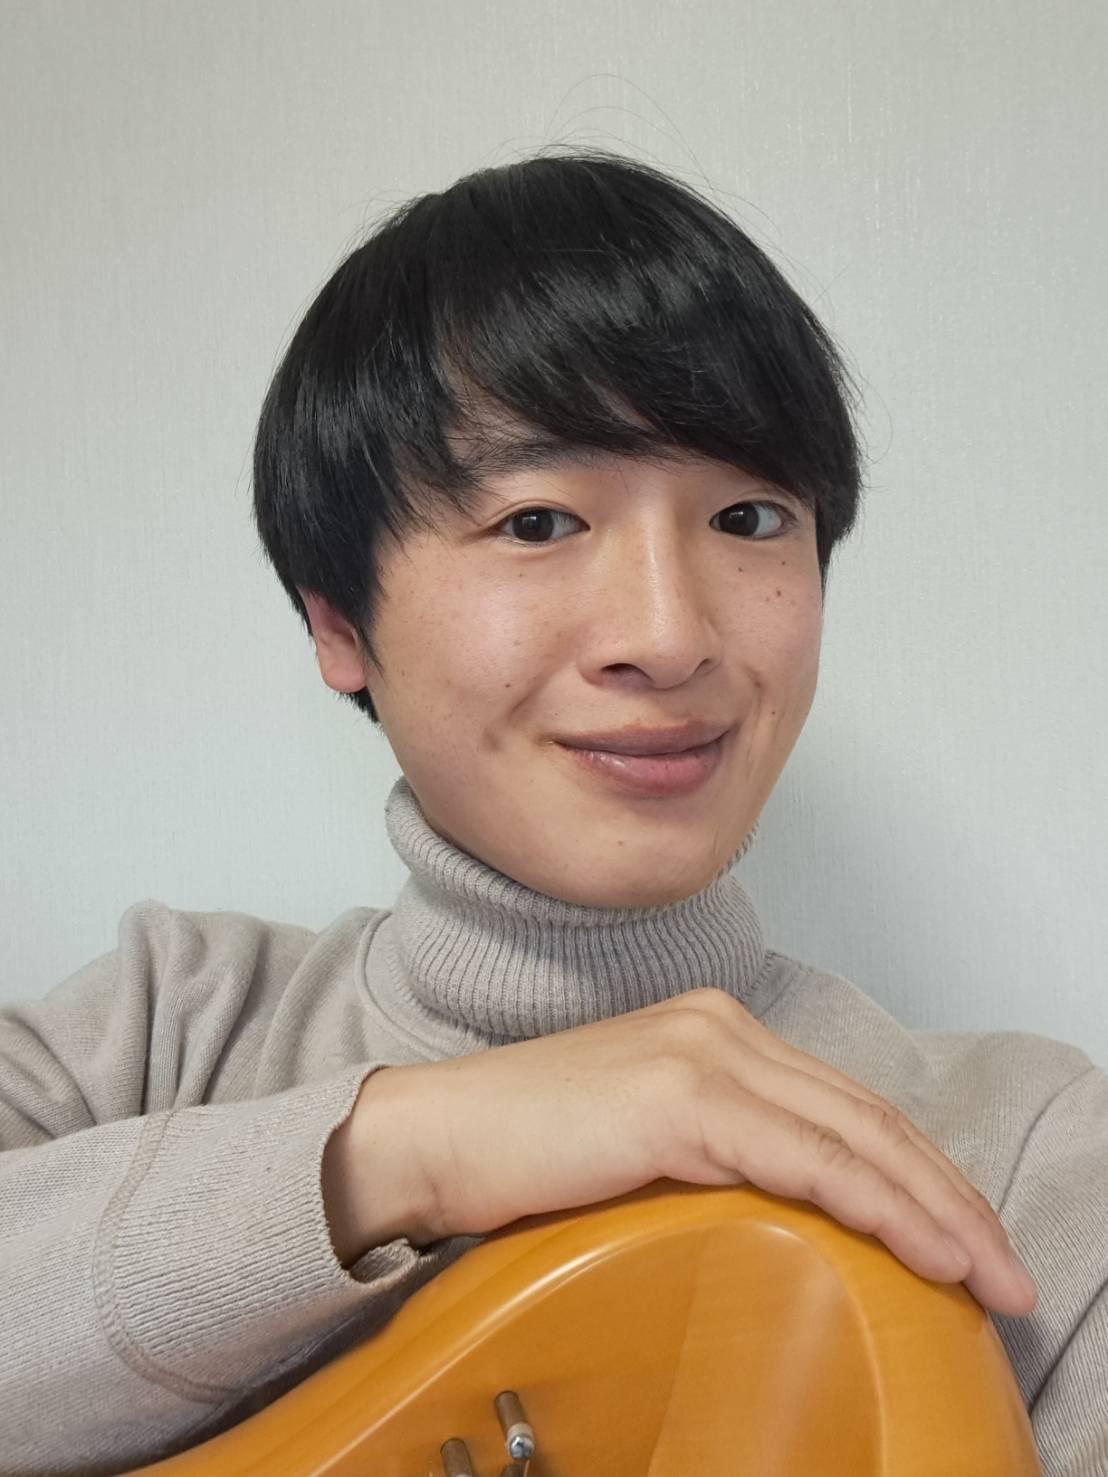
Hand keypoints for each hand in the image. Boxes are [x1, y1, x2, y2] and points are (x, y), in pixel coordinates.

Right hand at [358, 988, 1037, 1316]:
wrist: (434, 1137)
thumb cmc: (527, 1153)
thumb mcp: (645, 1142)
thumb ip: (718, 1151)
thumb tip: (788, 1211)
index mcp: (714, 1030)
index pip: (845, 1104)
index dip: (918, 1168)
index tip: (967, 1235)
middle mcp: (720, 1027)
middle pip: (868, 1114)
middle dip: (949, 1194)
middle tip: (1006, 1268)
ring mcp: (702, 1054)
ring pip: (853, 1136)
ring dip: (934, 1208)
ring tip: (988, 1273)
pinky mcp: (681, 1098)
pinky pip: (807, 1159)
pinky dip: (877, 1203)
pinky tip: (924, 1247)